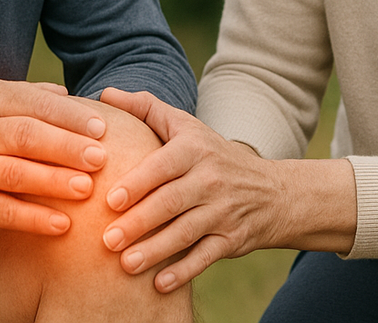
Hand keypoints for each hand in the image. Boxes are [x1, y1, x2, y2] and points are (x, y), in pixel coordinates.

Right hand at [0, 79, 108, 242]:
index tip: (104, 128)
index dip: (71, 116)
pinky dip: (35, 219)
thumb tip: (71, 95)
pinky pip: (5, 212)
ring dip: (54, 181)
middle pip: (27, 135)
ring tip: (87, 188)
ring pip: (16, 173)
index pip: (35, 104)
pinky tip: (63, 224)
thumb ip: (29, 99)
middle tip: (102, 157)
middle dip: (67, 146)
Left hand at [97, 87, 355, 292]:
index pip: (164, 166)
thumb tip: (104, 93)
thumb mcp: (187, 126)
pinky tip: (159, 285)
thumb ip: (145, 108)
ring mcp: (224, 211)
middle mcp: (211, 179)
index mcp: (196, 149)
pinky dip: (184, 272)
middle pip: (171, 203)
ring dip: (155, 251)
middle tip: (107, 240)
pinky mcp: (233, 240)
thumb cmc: (213, 155)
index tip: (111, 200)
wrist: (273, 192)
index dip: (139, 183)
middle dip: (140, 223)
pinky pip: (206, 257)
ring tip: (125, 264)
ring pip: (186, 233)